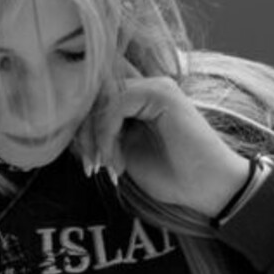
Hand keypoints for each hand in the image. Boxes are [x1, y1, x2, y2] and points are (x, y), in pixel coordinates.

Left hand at [76, 61, 252, 217]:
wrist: (205, 188)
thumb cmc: (171, 175)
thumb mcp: (123, 152)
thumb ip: (102, 132)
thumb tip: (68, 122)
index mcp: (139, 97)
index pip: (96, 94)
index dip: (82, 124)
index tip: (88, 161)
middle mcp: (146, 85)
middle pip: (94, 91)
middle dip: (81, 130)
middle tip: (90, 165)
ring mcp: (155, 85)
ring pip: (101, 96)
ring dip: (94, 135)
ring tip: (104, 165)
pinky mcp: (161, 92)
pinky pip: (116, 103)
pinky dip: (108, 133)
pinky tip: (117, 160)